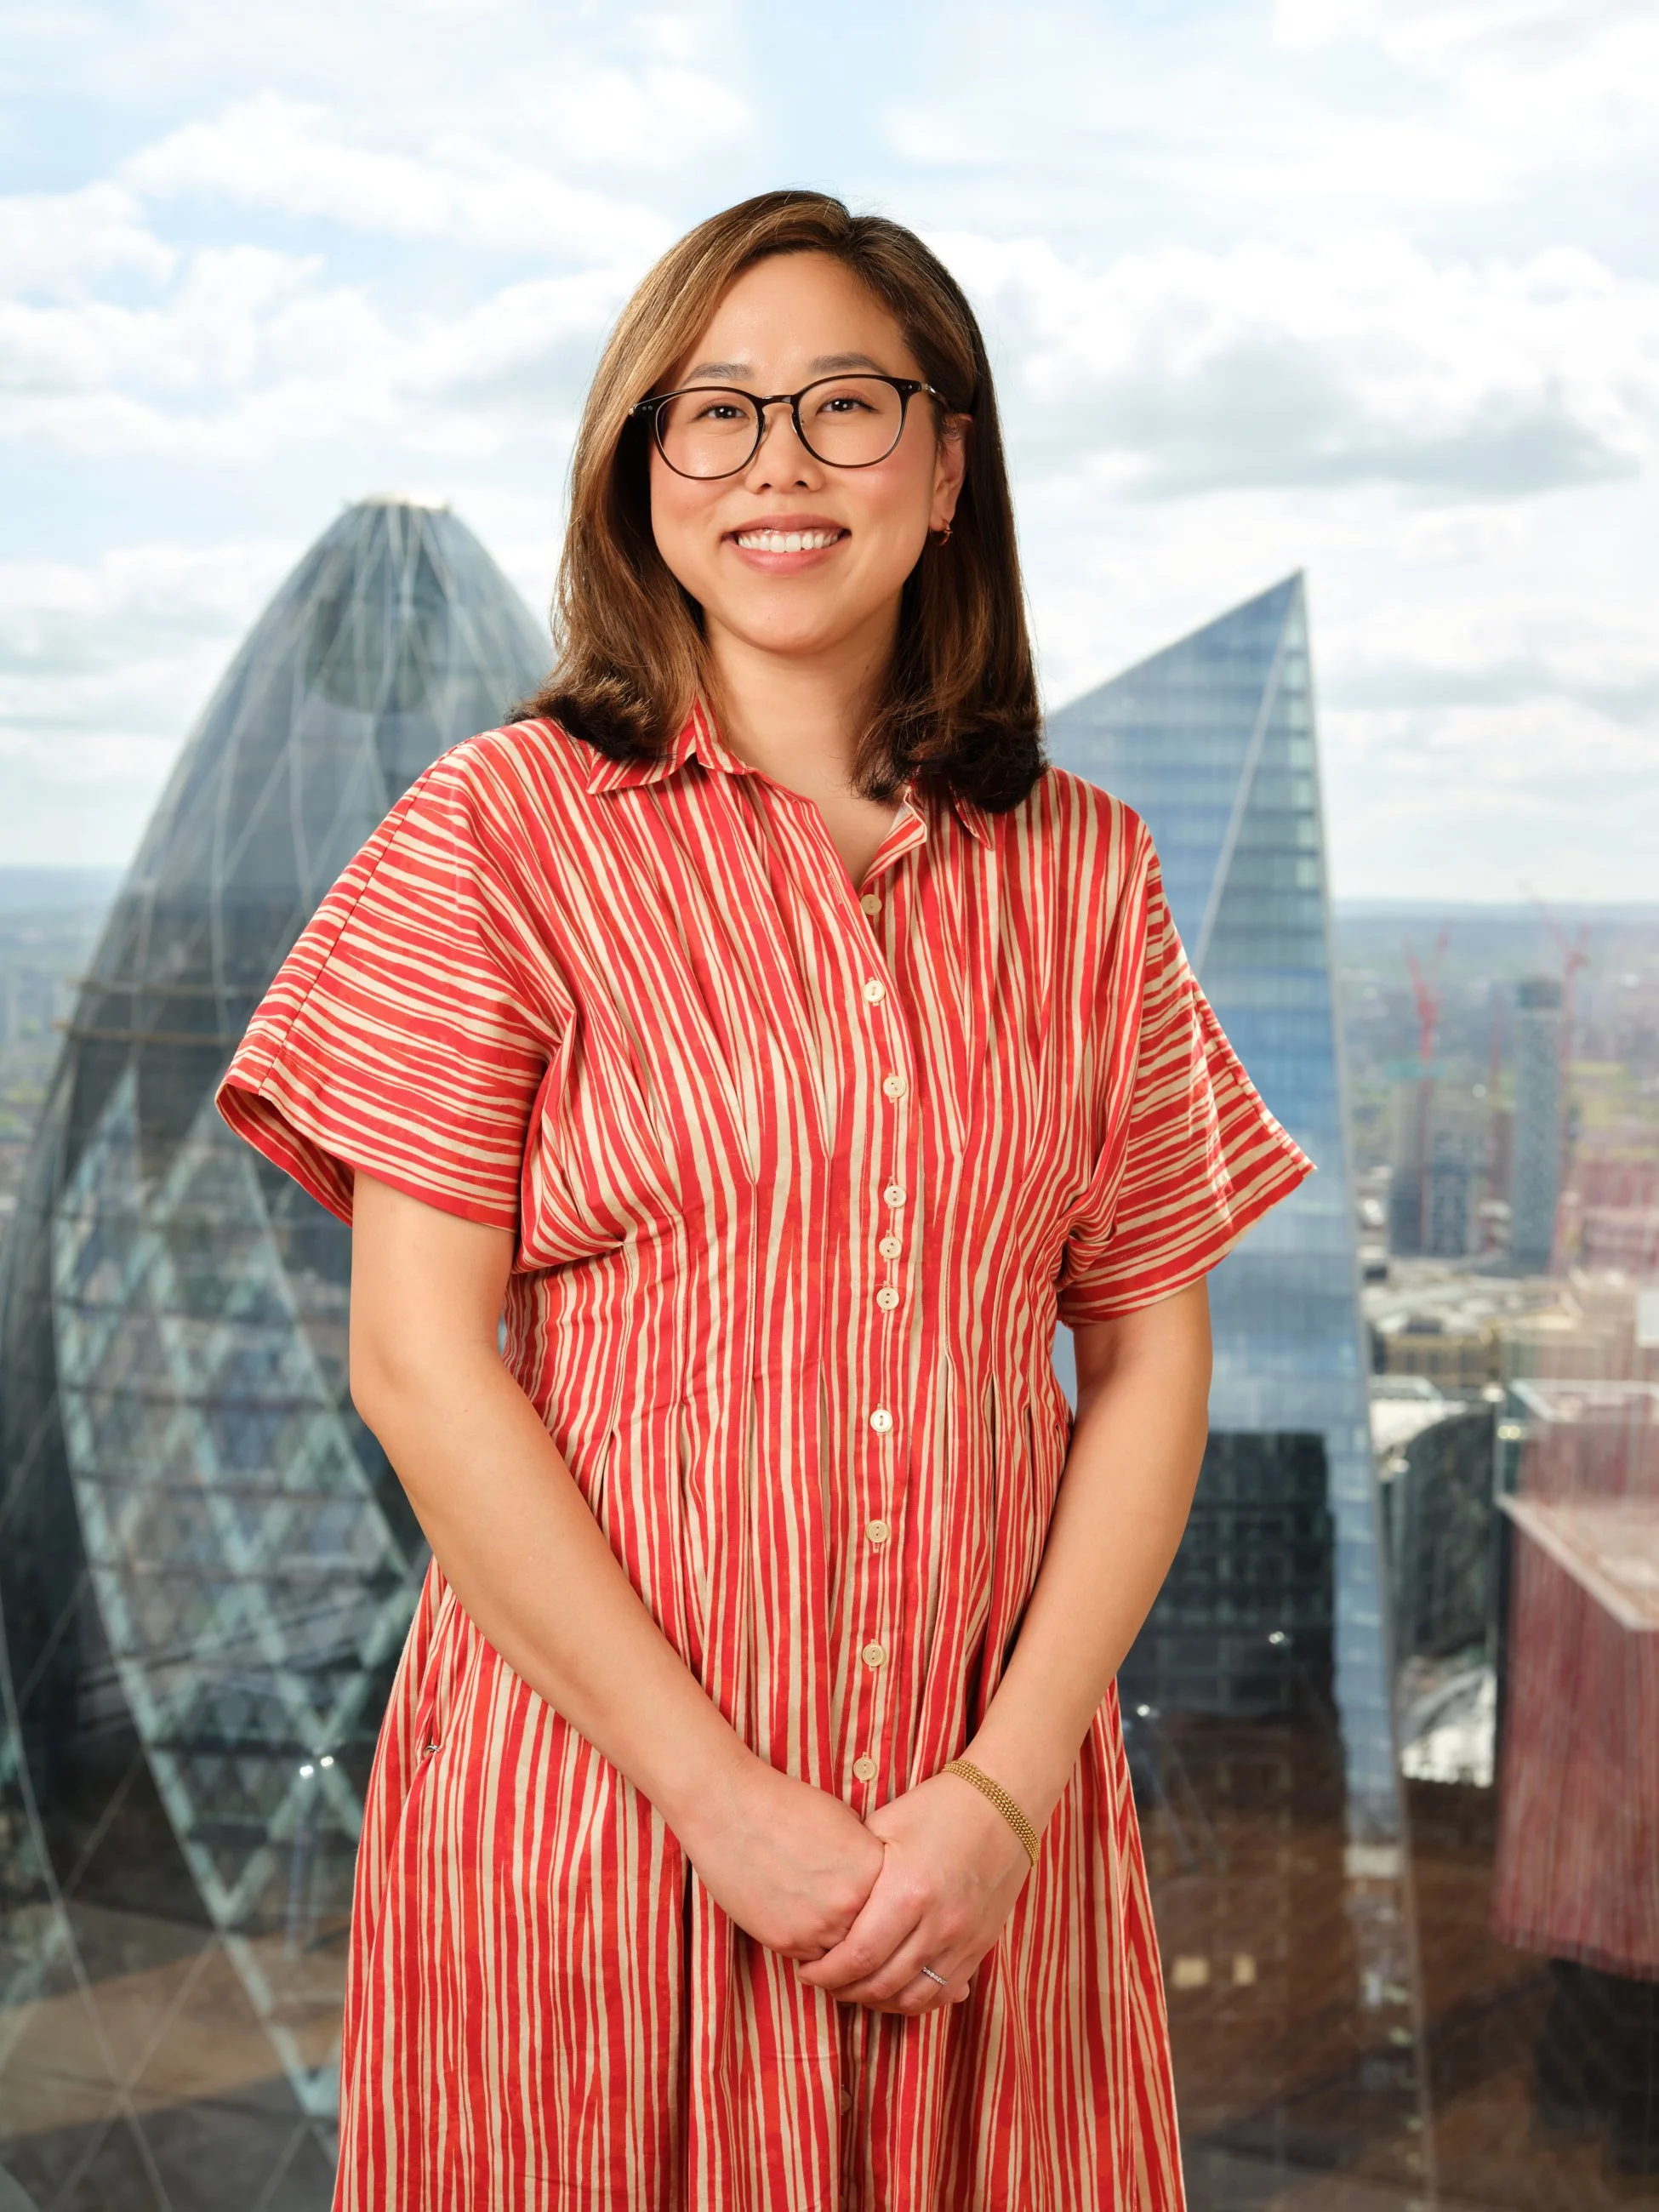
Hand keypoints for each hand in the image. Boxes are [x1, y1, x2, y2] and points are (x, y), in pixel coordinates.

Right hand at [672, 1751, 885, 1960]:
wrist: (730, 1809)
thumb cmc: (786, 1805)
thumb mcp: (843, 1822)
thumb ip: (865, 1860)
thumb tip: (876, 1887)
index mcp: (872, 1869)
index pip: (893, 1907)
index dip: (883, 1905)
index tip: (875, 1903)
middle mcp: (852, 1903)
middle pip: (871, 1935)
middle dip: (861, 1929)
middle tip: (847, 1920)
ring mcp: (819, 1927)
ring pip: (842, 1955)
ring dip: (834, 1943)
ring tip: (818, 1917)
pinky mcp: (786, 1942)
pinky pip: (810, 1958)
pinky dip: (806, 1944)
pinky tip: (794, 1916)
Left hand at [796, 1770, 1030, 2016]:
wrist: (1003, 1805)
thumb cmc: (938, 1807)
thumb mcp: (886, 1825)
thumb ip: (854, 1870)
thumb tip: (821, 1903)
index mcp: (908, 1891)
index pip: (857, 1956)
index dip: (826, 1973)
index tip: (806, 1970)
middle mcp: (938, 1924)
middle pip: (881, 1984)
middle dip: (844, 1990)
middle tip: (823, 1982)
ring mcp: (964, 1940)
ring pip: (912, 1997)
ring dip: (877, 2002)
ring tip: (853, 1989)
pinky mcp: (980, 1946)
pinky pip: (942, 1992)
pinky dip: (913, 2000)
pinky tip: (892, 1991)